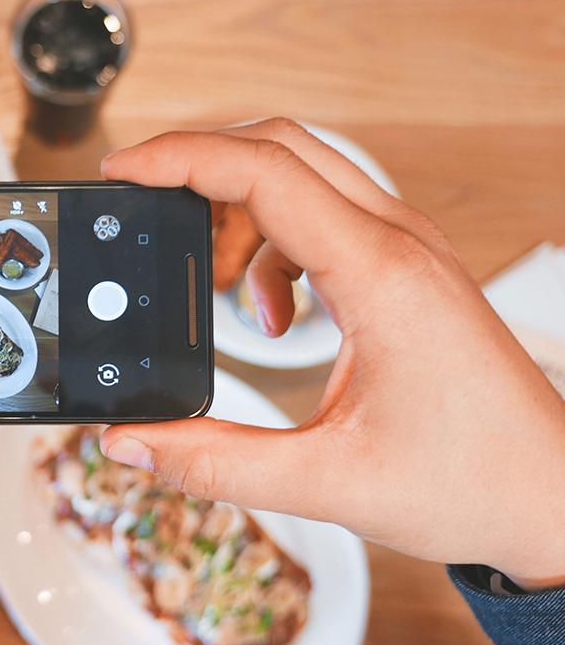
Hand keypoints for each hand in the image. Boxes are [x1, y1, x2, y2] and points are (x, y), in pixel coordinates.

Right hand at [100, 119, 564, 586]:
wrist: (552, 496)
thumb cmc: (473, 481)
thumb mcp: (326, 482)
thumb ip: (215, 463)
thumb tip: (132, 441)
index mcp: (380, 276)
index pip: (264, 172)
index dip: (180, 159)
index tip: (122, 171)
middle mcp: (398, 244)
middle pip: (280, 148)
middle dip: (199, 167)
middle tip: (145, 208)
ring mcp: (407, 250)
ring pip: (301, 176)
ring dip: (237, 213)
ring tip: (213, 287)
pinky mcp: (406, 270)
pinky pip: (322, 218)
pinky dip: (272, 248)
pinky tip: (273, 314)